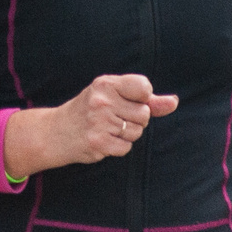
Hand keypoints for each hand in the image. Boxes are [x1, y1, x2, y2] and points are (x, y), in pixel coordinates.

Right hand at [6, 74, 178, 178]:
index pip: (144, 88)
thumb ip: (147, 99)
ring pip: (137, 132)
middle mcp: (102, 101)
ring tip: (107, 129)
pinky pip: (127, 148)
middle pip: (144, 114)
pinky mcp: (98, 142)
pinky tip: (104, 140)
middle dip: (135, 119)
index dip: (143, 98)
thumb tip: (174, 102)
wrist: (57, 132)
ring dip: (126, 134)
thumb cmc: (91, 110)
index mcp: (106, 83)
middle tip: (114, 118)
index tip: (129, 100)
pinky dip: (118, 147)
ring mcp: (99, 122)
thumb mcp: (114, 96)